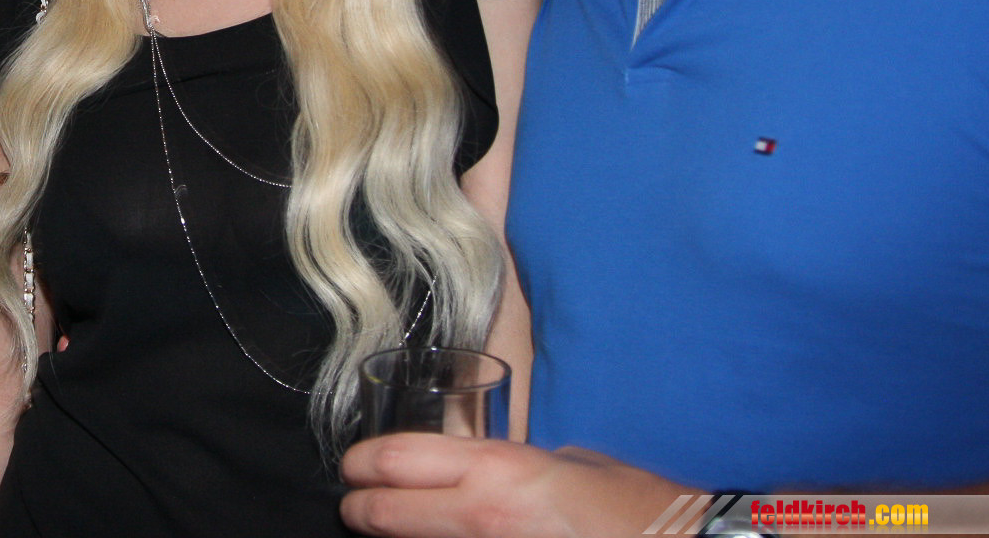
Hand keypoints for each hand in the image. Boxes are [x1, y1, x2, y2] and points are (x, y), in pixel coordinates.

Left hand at [341, 433, 679, 537]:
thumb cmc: (635, 504)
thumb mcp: (569, 462)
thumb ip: (513, 462)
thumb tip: (475, 469)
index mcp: (495, 469)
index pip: (394, 460)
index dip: (360, 464)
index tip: (353, 468)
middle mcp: (481, 516)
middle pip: (380, 515)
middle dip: (358, 510)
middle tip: (355, 506)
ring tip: (396, 529)